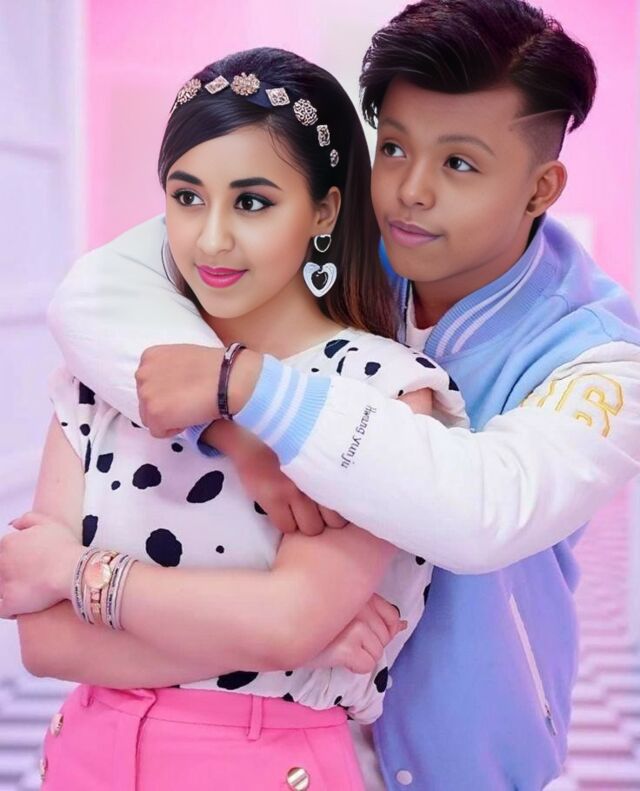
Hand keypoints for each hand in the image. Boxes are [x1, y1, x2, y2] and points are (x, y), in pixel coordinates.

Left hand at [0, 512, 83, 617]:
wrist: (74, 571)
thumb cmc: (64, 546)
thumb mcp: (48, 522)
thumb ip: (26, 519)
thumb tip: (12, 525)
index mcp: (6, 544)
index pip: (0, 552)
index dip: (11, 558)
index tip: (23, 563)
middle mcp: (0, 563)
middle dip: (8, 573)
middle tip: (27, 576)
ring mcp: (3, 584)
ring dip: (7, 590)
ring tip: (25, 591)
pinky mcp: (10, 603)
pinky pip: (0, 610)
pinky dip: (9, 610)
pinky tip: (20, 607)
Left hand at [136, 345, 223, 437]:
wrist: (228, 378)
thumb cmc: (216, 367)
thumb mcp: (184, 357)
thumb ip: (169, 369)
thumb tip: (172, 386)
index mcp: (149, 357)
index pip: (149, 384)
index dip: (167, 392)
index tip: (184, 392)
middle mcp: (142, 374)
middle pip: (146, 402)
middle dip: (165, 406)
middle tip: (188, 402)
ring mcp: (146, 394)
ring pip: (150, 418)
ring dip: (169, 418)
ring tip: (191, 409)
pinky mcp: (154, 414)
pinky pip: (159, 431)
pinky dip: (174, 429)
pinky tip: (190, 417)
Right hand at [203, 422, 347, 535]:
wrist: (251, 427)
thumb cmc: (285, 432)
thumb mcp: (315, 445)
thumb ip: (329, 462)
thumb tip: (348, 473)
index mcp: (328, 468)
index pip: (346, 502)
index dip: (338, 505)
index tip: (330, 500)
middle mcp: (317, 481)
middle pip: (334, 521)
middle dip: (326, 516)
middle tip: (315, 508)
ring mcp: (295, 491)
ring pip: (312, 528)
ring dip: (306, 522)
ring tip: (299, 512)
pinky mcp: (273, 498)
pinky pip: (287, 527)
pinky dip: (286, 523)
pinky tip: (282, 512)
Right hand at [307, 594, 406, 673]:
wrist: (281, 627)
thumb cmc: (313, 619)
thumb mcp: (348, 611)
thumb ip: (377, 615)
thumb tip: (403, 625)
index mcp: (362, 592)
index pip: (392, 616)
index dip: (382, 630)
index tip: (360, 632)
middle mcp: (361, 605)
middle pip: (385, 638)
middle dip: (368, 644)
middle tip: (342, 639)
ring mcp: (356, 625)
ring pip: (377, 653)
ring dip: (360, 655)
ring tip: (337, 646)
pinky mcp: (348, 646)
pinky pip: (367, 665)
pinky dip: (354, 666)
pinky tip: (337, 657)